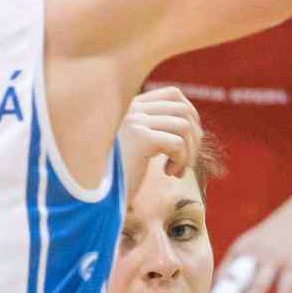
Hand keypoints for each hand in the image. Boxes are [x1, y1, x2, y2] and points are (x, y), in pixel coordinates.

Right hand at [120, 87, 200, 202]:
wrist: (96, 197)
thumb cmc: (121, 176)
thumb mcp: (140, 146)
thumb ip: (158, 129)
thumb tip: (194, 124)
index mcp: (130, 106)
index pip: (173, 95)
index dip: (191, 116)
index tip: (189, 142)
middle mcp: (130, 108)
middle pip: (183, 109)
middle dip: (194, 138)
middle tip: (185, 161)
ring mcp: (134, 120)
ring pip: (184, 126)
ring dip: (189, 153)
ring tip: (175, 171)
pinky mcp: (139, 138)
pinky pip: (177, 143)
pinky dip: (181, 161)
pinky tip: (167, 174)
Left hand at [208, 191, 291, 292]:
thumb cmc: (277, 235)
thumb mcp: (254, 243)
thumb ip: (241, 264)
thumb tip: (224, 289)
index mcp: (241, 249)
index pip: (222, 276)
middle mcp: (254, 254)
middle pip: (236, 282)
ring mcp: (274, 259)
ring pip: (258, 286)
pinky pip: (286, 288)